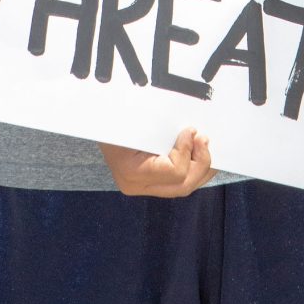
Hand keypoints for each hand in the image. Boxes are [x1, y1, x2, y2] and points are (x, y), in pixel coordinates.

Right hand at [99, 128, 213, 197]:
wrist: (98, 122)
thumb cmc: (114, 115)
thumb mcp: (135, 117)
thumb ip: (161, 126)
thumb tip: (192, 130)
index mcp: (130, 170)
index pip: (173, 172)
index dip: (187, 151)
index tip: (191, 130)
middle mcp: (136, 185)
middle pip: (182, 186)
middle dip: (200, 162)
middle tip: (204, 139)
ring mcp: (143, 187)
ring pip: (183, 188)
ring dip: (201, 168)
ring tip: (206, 146)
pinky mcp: (149, 183)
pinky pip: (177, 182)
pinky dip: (194, 169)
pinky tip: (201, 156)